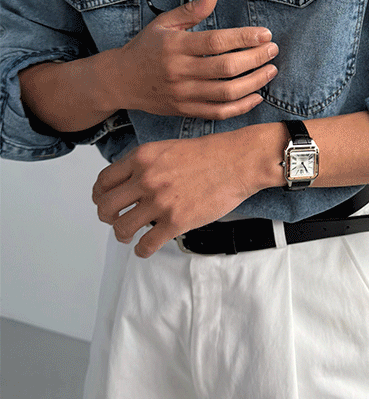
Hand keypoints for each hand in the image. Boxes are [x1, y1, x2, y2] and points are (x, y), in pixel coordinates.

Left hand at [92, 132, 262, 257]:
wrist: (238, 161)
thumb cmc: (212, 153)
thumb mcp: (169, 147)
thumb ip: (147, 163)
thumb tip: (132, 182)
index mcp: (142, 158)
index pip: (104, 181)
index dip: (101, 195)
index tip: (105, 201)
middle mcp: (146, 179)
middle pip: (106, 207)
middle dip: (108, 217)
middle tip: (115, 220)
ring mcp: (160, 202)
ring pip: (122, 228)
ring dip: (122, 235)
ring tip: (130, 235)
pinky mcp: (176, 222)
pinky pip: (147, 244)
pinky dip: (142, 250)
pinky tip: (146, 248)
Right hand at [113, 0, 277, 119]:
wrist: (120, 81)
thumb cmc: (146, 48)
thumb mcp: (164, 23)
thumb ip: (192, 9)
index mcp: (175, 46)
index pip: (217, 41)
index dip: (245, 38)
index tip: (265, 34)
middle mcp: (180, 71)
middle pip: (226, 67)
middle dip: (256, 58)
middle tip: (273, 50)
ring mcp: (183, 94)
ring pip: (227, 92)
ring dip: (254, 82)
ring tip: (270, 70)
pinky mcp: (186, 110)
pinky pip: (219, 112)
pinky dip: (241, 107)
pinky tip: (257, 95)